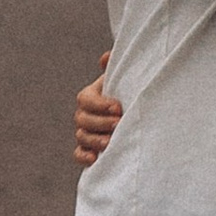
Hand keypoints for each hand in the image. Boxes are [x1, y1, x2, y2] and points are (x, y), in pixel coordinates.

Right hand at [73, 50, 122, 167]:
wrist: (136, 115)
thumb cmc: (129, 94)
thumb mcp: (125, 79)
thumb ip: (116, 67)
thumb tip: (105, 57)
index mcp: (91, 96)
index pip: (85, 99)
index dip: (99, 104)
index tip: (118, 107)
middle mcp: (85, 114)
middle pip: (82, 119)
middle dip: (100, 122)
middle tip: (118, 124)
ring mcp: (85, 132)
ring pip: (81, 136)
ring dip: (94, 140)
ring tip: (109, 142)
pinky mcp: (89, 149)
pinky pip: (79, 154)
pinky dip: (84, 156)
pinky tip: (95, 158)